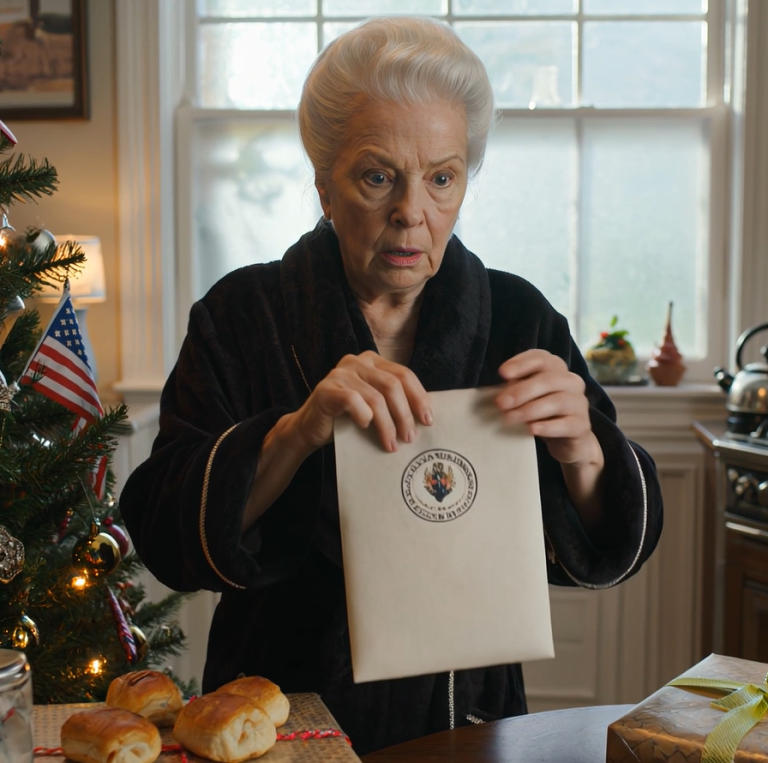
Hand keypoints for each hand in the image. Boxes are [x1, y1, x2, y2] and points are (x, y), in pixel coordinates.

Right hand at [290, 351, 432, 453]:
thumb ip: (393, 401)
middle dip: (405, 414)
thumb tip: (426, 416)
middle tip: (409, 438)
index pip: (404, 375)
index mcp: (373, 361)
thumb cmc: (346, 419)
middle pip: (393, 385)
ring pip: (376, 398)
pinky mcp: (327, 389)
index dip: (419, 398)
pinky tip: (365, 428)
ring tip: (391, 444)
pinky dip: (364, 417)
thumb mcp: (374, 406)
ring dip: (387, 425)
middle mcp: (357, 362)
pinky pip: (354, 402)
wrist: (310, 428)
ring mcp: (340, 373)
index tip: (428, 421)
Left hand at [495, 349, 599, 466]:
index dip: (521, 363)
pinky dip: (548, 427)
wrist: (568, 440)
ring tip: (509, 418)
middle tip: (501, 403)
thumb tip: (500, 393)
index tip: (502, 373)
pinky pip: (566, 424)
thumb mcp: (527, 398)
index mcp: (556, 369)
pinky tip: (532, 429)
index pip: (541, 358)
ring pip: (557, 401)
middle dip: (521, 390)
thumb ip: (517, 390)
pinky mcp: (582, 425)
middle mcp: (571, 381)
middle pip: (548, 380)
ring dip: (529, 409)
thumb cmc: (542, 413)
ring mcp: (579, 403)